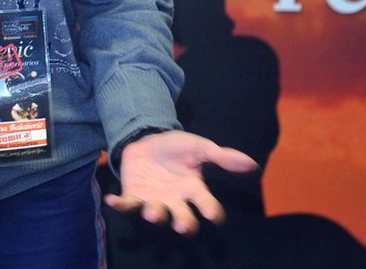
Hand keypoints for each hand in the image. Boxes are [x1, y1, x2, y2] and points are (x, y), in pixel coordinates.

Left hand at [105, 130, 257, 234]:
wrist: (148, 140)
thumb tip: (253, 165)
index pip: (207, 205)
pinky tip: (112, 200)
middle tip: (182, 225)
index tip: (215, 216)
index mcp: (193, 190)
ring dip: (153, 214)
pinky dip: (119, 205)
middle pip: (182, 219)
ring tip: (152, 211)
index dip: (212, 212)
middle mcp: (175, 201)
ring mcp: (153, 201)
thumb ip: (223, 157)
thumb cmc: (177, 148)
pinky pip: (126, 205)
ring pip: (155, 214)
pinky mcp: (133, 196)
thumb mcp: (200, 147)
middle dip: (183, 224)